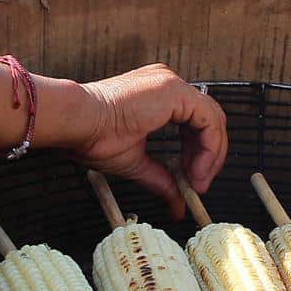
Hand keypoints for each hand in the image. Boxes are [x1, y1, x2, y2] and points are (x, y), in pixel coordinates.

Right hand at [69, 64, 226, 217]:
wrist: (77, 122)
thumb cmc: (93, 135)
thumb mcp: (136, 163)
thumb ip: (162, 180)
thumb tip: (177, 206)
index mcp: (158, 95)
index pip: (195, 123)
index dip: (199, 154)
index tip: (192, 181)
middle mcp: (168, 83)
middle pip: (208, 120)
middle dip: (208, 156)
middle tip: (198, 185)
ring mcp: (172, 84)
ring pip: (213, 120)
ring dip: (210, 155)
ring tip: (196, 182)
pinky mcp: (174, 90)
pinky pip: (208, 120)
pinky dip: (208, 148)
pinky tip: (194, 170)